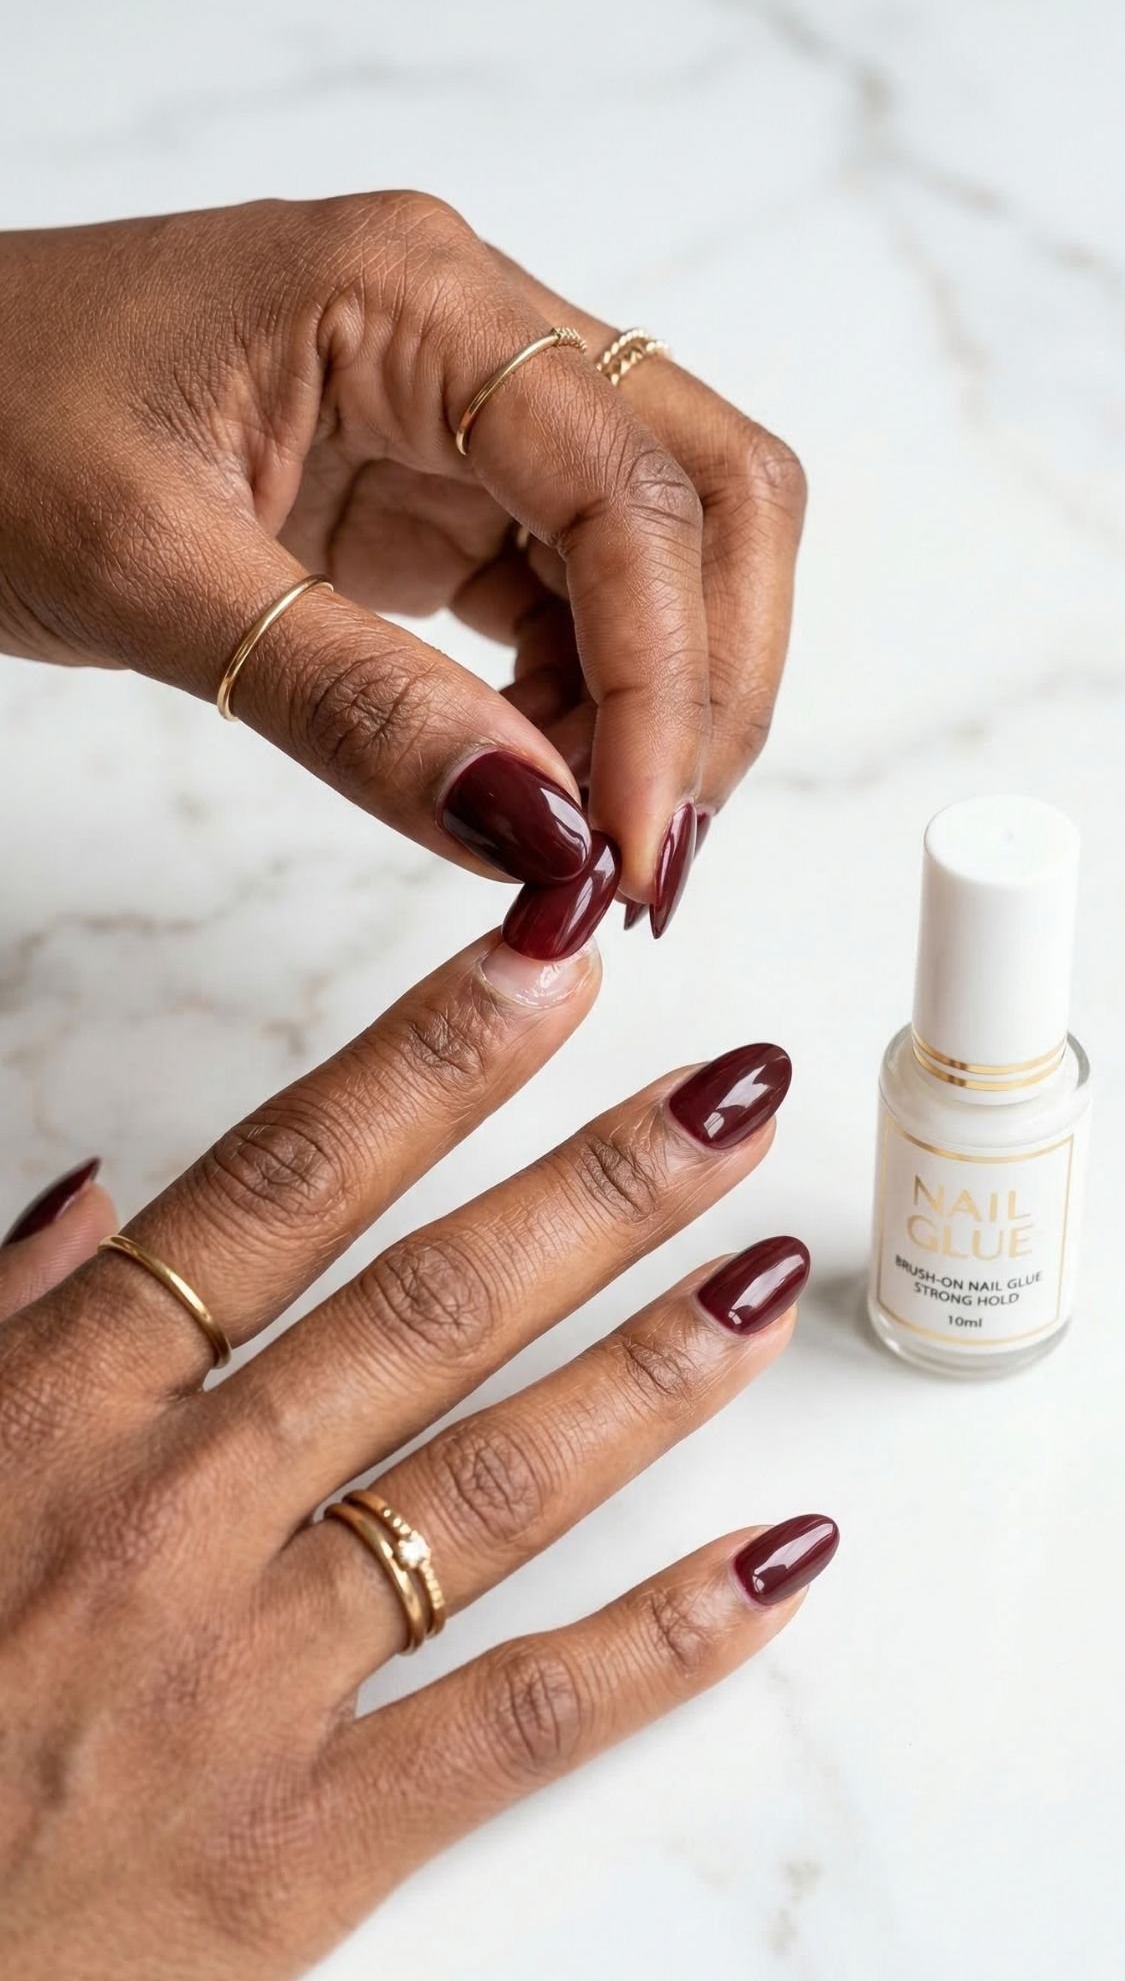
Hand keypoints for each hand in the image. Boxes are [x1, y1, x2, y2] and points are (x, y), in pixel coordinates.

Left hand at [0, 195, 804, 924]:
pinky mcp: (439, 487)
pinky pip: (572, 596)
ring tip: (589, 843)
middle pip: (707, 493)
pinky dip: (586, 705)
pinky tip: (537, 787)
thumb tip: (532, 831)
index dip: (666, 681)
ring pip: (659, 552)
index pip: (625, 489)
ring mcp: (463, 409)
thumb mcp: (148, 572)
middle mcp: (470, 330)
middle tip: (654, 856)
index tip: (637, 843)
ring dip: (659, 705)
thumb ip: (352, 704)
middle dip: (711, 684)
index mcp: (410, 296)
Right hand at [0, 933, 833, 1979]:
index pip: (288, 1181)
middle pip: (430, 1307)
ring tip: (772, 1269)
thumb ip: (6, 1321)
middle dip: (601, 1185)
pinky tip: (781, 1557)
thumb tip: (101, 1198)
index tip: (557, 961)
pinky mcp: (304, 1844)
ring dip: (655, 1364)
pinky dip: (666, 1639)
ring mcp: (252, 1678)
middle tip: (738, 1091)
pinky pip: (517, 1719)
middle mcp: (176, 1515)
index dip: (439, 1057)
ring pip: (496, 1482)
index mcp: (64, 1405)